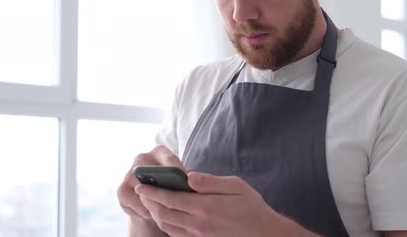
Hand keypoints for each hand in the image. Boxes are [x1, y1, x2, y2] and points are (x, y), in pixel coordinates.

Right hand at [117, 145, 185, 220]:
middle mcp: (141, 158)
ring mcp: (129, 173)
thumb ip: (183, 178)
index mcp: (159, 152)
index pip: (170, 160)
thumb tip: (189, 182)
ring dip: (157, 203)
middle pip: (155, 173)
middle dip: (167, 189)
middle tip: (179, 201)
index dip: (180, 173)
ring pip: (146, 191)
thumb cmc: (170, 188)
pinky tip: (154, 214)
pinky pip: (138, 204)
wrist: (150, 202)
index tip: (187, 185)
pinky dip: (147, 211)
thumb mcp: (179, 180)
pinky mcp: (121, 190)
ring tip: (168, 210)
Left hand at [135, 172, 288, 236]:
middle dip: (149, 202)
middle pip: (164, 214)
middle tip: (141, 191)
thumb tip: (189, 176)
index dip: (153, 192)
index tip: (142, 185)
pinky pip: (176, 235)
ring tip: (150, 202)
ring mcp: (198, 235)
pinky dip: (165, 225)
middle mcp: (198, 224)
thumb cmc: (251, 207)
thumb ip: (210, 181)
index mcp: (205, 207)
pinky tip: (165, 215)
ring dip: (155, 214)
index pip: (171, 199)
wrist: (264, 234)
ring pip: (167, 226)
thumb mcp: (235, 185)